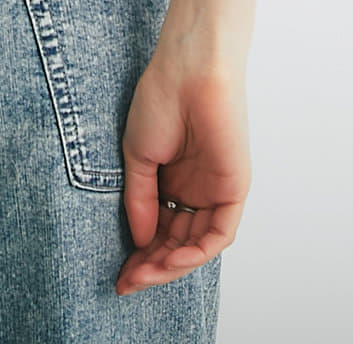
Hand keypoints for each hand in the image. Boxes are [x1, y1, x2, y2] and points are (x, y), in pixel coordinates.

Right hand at [117, 51, 250, 293]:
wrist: (187, 70)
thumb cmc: (160, 98)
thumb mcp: (138, 157)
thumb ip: (142, 201)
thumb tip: (141, 243)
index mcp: (172, 179)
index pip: (159, 230)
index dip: (140, 255)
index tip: (119, 273)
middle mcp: (195, 189)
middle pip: (177, 242)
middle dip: (152, 267)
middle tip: (127, 281)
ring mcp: (215, 190)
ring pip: (197, 244)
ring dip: (171, 265)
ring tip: (143, 274)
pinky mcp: (234, 189)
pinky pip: (218, 234)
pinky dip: (196, 252)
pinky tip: (170, 258)